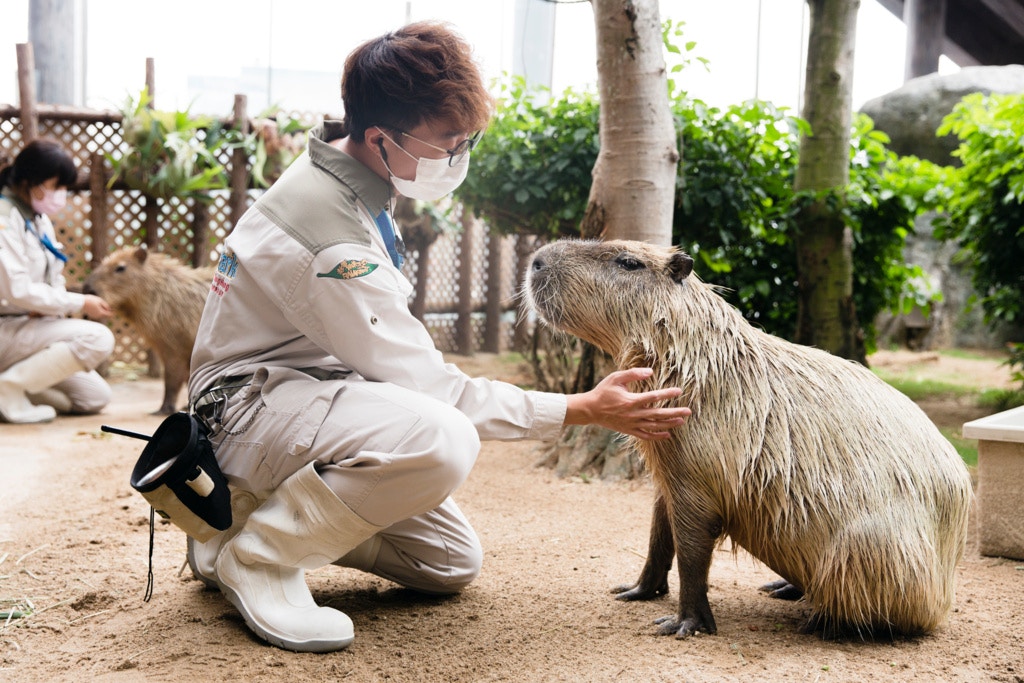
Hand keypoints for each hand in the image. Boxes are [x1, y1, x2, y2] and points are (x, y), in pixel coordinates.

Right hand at [82, 294, 112, 320]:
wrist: (80, 302)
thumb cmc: (91, 300)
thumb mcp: (100, 301)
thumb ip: (106, 305)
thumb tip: (109, 309)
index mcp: (101, 313)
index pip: (109, 314)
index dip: (111, 311)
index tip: (112, 308)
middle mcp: (98, 316)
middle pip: (105, 314)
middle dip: (106, 310)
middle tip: (101, 304)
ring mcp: (94, 316)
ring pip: (101, 314)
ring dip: (101, 310)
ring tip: (96, 304)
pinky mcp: (91, 315)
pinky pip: (97, 313)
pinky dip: (97, 310)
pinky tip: (94, 306)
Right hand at [564, 367, 690, 440]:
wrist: (590, 410)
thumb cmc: (603, 391)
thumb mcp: (616, 378)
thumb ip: (633, 374)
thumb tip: (650, 372)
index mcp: (631, 401)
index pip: (654, 397)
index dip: (667, 393)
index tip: (679, 391)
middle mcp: (633, 414)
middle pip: (658, 414)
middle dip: (675, 412)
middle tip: (689, 411)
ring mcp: (632, 424)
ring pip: (654, 426)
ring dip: (669, 424)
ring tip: (682, 421)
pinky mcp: (629, 430)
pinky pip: (646, 436)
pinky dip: (657, 436)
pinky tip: (668, 434)